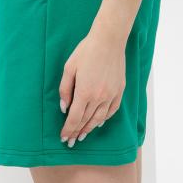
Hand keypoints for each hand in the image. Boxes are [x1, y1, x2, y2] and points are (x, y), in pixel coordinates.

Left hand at [58, 28, 125, 146]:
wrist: (109, 40)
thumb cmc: (86, 51)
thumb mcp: (69, 67)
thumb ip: (64, 89)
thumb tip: (63, 108)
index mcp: (84, 92)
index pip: (74, 118)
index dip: (68, 130)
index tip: (63, 138)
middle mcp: (98, 97)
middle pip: (86, 121)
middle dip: (77, 132)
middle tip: (71, 142)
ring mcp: (110, 95)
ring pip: (99, 119)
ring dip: (89, 129)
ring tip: (82, 136)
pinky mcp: (119, 91)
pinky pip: (111, 111)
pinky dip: (104, 119)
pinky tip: (99, 122)